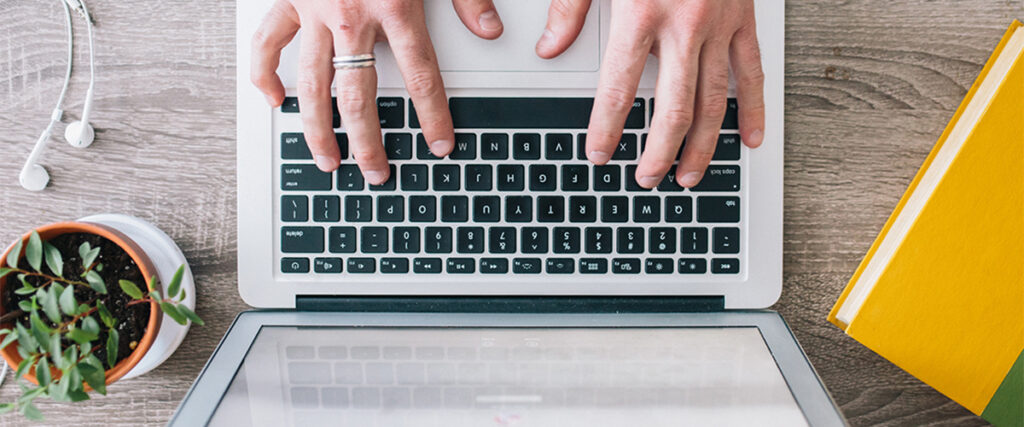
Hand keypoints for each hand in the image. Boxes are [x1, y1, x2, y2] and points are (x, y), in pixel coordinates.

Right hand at [250, 0, 505, 183]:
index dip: (433, 116)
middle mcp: (352, 16)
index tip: (441, 145)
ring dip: (319, 128)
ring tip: (328, 162)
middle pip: (359, 96)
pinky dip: (265, 74)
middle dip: (369, 142)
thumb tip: (489, 28)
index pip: (421, 76)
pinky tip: (273, 102)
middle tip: (377, 172)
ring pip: (311, 84)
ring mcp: (313, 10)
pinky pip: (267, 44)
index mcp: (396, 5)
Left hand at [537, 0, 763, 188]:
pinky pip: (753, 72)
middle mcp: (685, 24)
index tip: (598, 154)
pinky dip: (753, 109)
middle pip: (672, 107)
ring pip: (714, 100)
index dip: (607, 128)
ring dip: (701, 144)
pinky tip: (748, 140)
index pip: (618, 89)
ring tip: (687, 176)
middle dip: (657, 150)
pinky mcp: (745, 19)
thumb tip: (550, 48)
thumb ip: (571, 7)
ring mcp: (721, 25)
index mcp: (642, 12)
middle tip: (645, 178)